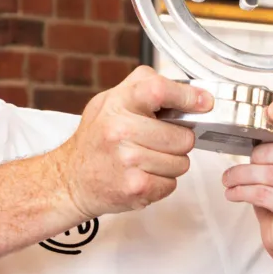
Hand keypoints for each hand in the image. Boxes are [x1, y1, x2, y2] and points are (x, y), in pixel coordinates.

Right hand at [50, 66, 213, 217]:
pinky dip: (161, 183)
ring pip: (181, 163)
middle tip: (156, 143)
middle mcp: (120, 131)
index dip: (188, 97)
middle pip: (182, 136)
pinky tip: (141, 176)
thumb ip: (142, 86)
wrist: (69, 179)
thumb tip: (190, 90)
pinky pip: (171, 184)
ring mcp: (128, 161)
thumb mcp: (109, 101)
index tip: (203, 103)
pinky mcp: (135, 187)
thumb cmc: (95, 140)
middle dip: (177, 141)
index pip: (159, 90)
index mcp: (117, 105)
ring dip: (170, 164)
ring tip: (145, 161)